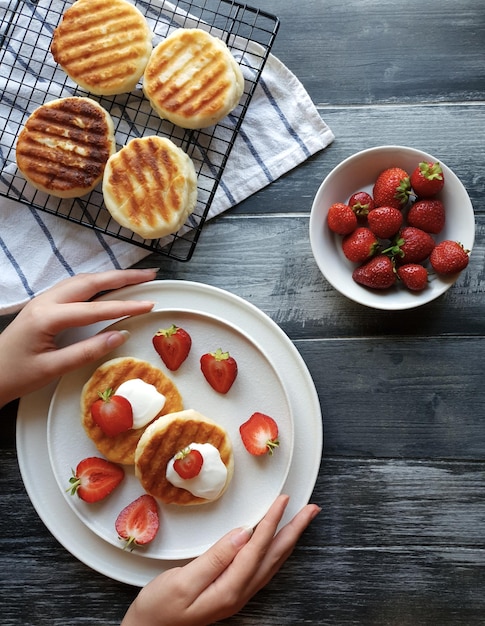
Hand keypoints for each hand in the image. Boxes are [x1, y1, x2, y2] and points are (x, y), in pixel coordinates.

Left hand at [0, 269, 156, 405]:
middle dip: (123, 276)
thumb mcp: (52, 369)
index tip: (149, 304)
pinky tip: (108, 285)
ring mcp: (44, 300)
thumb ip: (87, 351)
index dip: (126, 306)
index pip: (96, 309)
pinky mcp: (44, 305)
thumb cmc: (16, 375)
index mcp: (48, 317)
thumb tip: (119, 336)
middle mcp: (46, 301)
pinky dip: (97, 283)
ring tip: (136, 277)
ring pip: (83, 280)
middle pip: (91, 282)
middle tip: (149, 275)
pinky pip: (75, 287)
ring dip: (111, 277)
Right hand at [121, 494, 320, 625]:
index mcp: (229, 589)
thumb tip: (242, 534)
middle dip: (294, 530)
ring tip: (300, 521)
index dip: (272, 522)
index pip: (257, 548)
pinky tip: (275, 544)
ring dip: (288, 539)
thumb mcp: (183, 582)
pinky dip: (274, 550)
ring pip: (271, 562)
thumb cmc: (158, 610)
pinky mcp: (229, 593)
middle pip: (273, 556)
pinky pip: (261, 568)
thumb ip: (215, 558)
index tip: (283, 501)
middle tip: (311, 510)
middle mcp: (238, 593)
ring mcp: (236, 595)